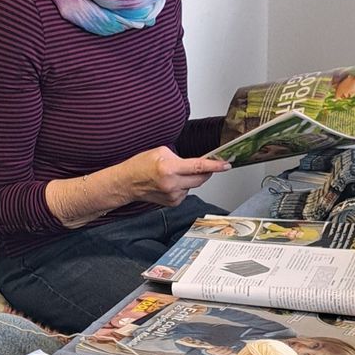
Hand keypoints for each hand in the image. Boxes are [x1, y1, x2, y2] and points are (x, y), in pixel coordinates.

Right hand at [114, 147, 230, 207]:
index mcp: (170, 168)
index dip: (215, 165)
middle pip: (201, 178)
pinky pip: (186, 192)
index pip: (198, 167)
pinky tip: (171, 183)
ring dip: (191, 179)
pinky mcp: (173, 203)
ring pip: (194, 185)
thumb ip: (181, 157)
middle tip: (206, 164)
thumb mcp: (160, 152)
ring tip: (174, 174)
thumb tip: (197, 162)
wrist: (127, 183)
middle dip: (206, 171)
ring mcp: (173, 196)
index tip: (226, 164)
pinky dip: (184, 186)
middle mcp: (172, 184)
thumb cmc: (141, 165)